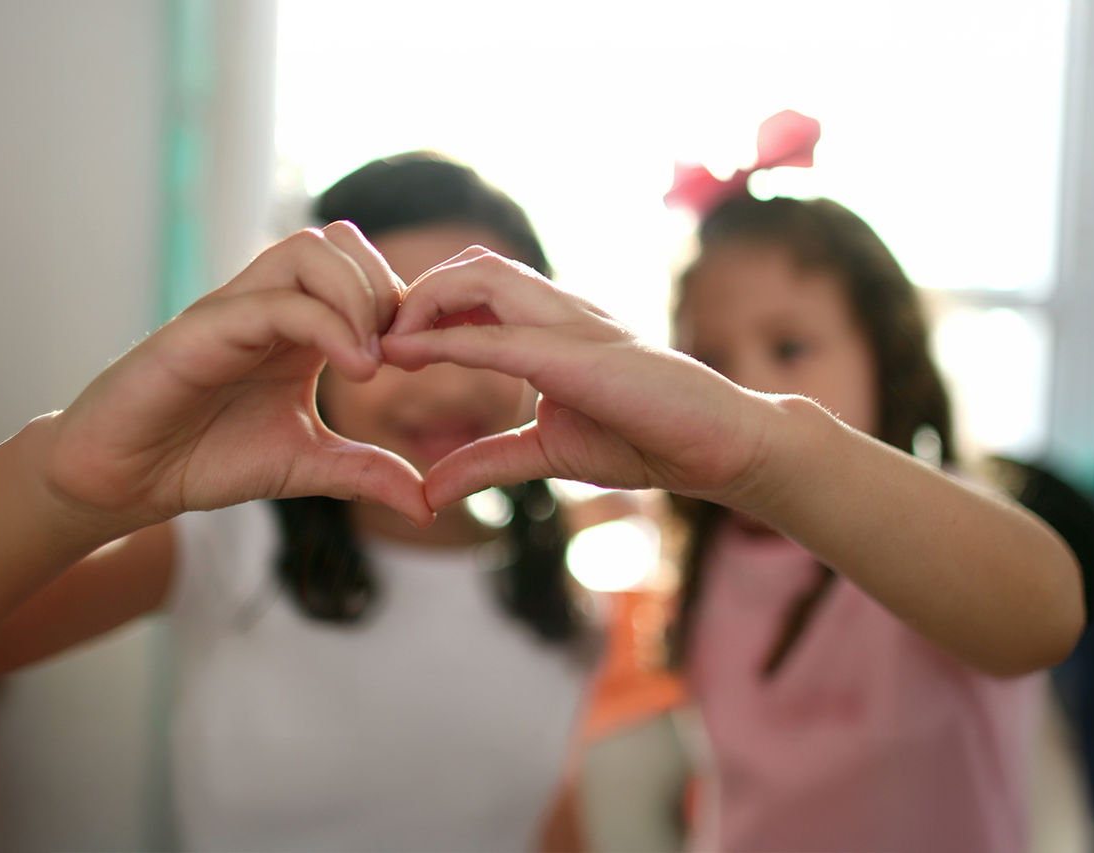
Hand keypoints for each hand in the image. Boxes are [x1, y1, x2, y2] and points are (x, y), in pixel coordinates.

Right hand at [46, 222, 432, 527]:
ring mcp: (235, 309)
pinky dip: (327, 325)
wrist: (125, 479)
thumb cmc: (205, 459)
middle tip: (397, 356)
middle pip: (341, 240)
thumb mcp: (305, 467)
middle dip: (386, 289)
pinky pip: (274, 301)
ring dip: (359, 297)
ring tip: (373, 365)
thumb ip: (365, 474)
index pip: (362, 269)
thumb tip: (429, 505)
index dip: (404, 304)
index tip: (419, 362)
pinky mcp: (203, 328)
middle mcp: (269, 304)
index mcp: (297, 325)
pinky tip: (356, 372)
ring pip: (310, 251)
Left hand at [382, 248, 780, 511]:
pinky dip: (449, 340)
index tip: (380, 340)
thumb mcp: (546, 453)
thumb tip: (430, 492)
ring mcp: (574, 325)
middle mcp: (559, 310)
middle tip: (372, 334)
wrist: (721, 447)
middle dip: (413, 292)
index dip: (421, 305)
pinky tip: (406, 355)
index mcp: (551, 325)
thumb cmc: (646, 438)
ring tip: (384, 341)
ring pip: (483, 276)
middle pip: (470, 265)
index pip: (475, 288)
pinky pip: (504, 335)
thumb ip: (487, 462)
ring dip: (422, 301)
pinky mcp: (584, 356)